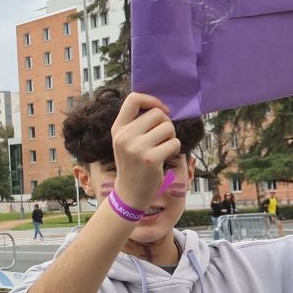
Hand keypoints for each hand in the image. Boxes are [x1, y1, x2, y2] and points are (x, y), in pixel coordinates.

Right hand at [110, 92, 180, 208]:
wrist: (129, 193)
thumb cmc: (132, 164)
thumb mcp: (126, 141)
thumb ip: (137, 123)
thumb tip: (161, 107)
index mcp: (118, 128)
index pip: (133, 99)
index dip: (151, 100)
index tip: (160, 110)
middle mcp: (125, 136)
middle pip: (157, 113)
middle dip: (166, 123)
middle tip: (162, 137)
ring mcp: (137, 148)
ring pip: (168, 128)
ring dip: (171, 137)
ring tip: (162, 148)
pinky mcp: (151, 159)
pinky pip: (174, 143)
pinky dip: (174, 149)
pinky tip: (164, 157)